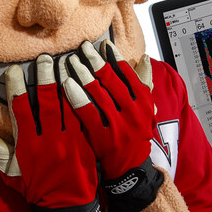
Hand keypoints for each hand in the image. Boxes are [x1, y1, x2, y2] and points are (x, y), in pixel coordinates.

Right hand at [0, 55, 102, 211]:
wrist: (66, 208)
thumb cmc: (36, 189)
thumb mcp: (10, 173)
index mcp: (28, 145)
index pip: (20, 109)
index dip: (16, 88)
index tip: (15, 71)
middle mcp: (50, 140)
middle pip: (48, 101)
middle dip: (45, 76)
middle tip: (44, 58)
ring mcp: (71, 140)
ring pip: (70, 104)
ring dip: (68, 81)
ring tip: (67, 61)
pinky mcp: (87, 142)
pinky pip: (87, 115)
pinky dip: (86, 97)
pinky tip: (86, 82)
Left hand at [63, 40, 154, 179]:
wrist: (129, 167)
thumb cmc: (135, 134)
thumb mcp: (145, 109)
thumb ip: (143, 83)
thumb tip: (144, 58)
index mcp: (144, 101)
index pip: (127, 73)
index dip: (114, 57)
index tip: (102, 44)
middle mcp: (133, 110)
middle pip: (110, 79)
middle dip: (94, 61)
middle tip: (81, 48)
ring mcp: (118, 123)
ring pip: (97, 92)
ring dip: (82, 74)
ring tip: (69, 61)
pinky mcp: (102, 135)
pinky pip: (87, 111)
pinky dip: (77, 96)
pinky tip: (66, 84)